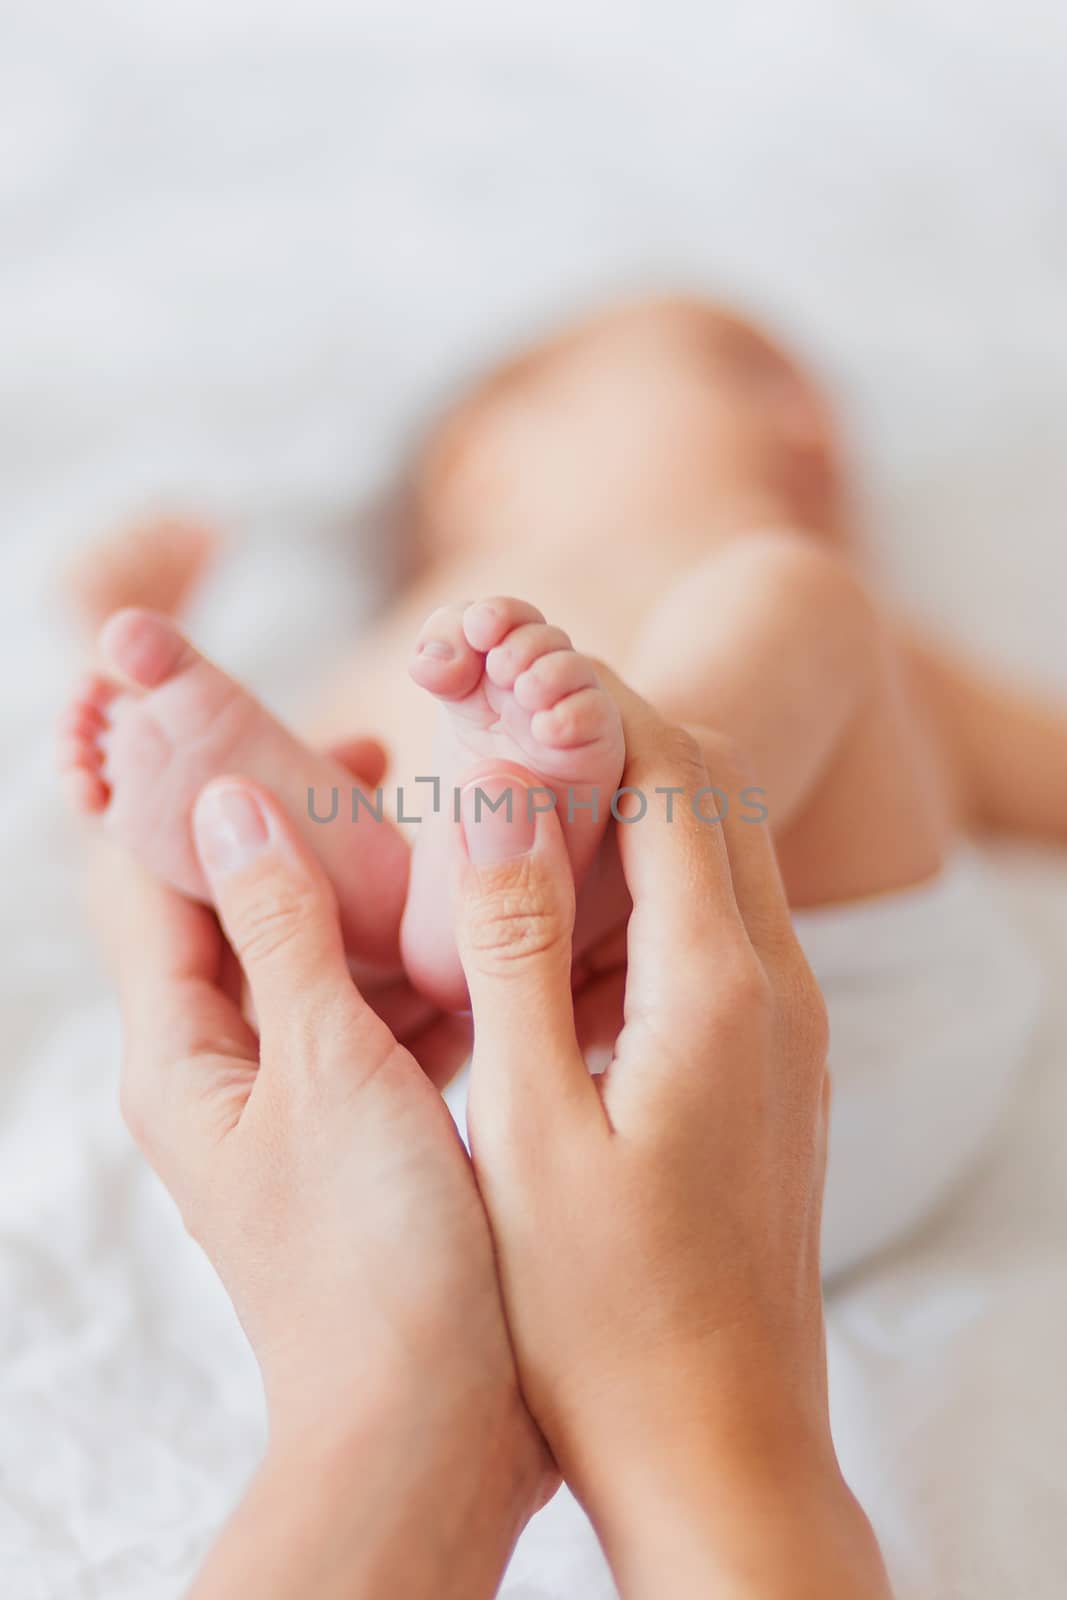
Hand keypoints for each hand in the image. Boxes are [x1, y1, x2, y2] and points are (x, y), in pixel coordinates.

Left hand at [99, 778, 550, 1599]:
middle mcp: (226, 1070)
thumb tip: (225, 804)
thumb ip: (281, 930)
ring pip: (323, 959)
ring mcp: (300, 1100)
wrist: (429, 1430)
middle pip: (239, 909)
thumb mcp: (328, 1069)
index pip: (148, 882)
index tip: (246, 707)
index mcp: (183, 1053)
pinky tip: (489, 922)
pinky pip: (382, 1016)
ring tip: (453, 820)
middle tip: (386, 755)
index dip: (184, 787)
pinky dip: (423, 966)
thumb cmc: (372, 1260)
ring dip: (376, 893)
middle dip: (302, 828)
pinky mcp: (368, 1129)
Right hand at [452, 673, 891, 1598]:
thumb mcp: (527, 1126)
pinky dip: (647, 874)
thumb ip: (514, 951)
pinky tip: (568, 899)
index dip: (584, 703)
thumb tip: (500, 797)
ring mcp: (784, 1027)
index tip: (497, 661)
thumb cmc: (602, 1311)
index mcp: (720, 987)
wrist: (715, 1445)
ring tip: (518, 774)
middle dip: (608, 725)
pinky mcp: (770, 1066)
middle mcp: (777, 988)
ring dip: (629, 796)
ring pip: (719, 854)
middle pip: (709, 797)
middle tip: (498, 693)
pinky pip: (719, 921)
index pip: (670, 779)